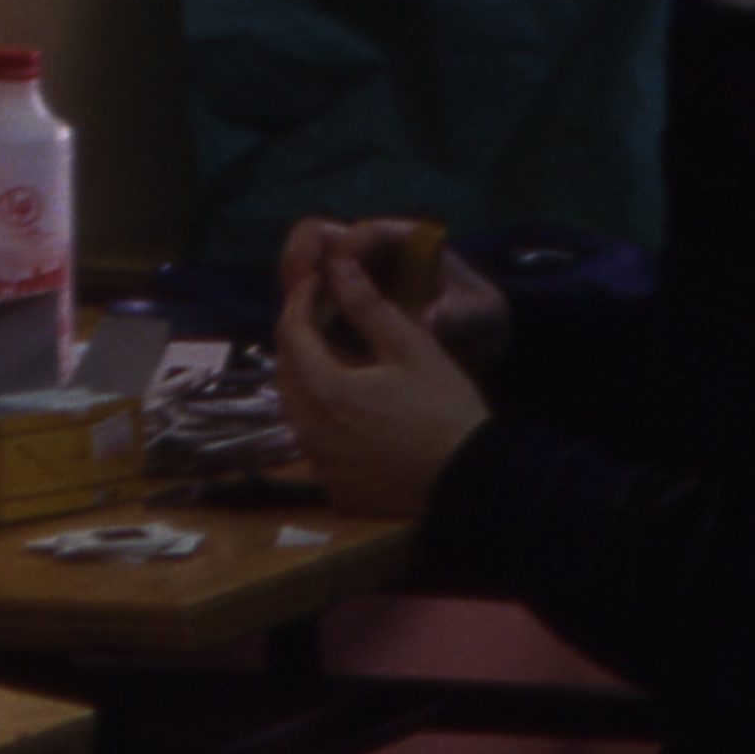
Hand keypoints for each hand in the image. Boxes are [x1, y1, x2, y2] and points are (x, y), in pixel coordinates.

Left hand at [273, 250, 492, 518]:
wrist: (469, 478)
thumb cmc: (444, 406)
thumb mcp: (412, 347)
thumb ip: (368, 306)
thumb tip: (338, 265)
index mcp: (324, 390)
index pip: (290, 332)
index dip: (300, 300)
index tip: (317, 281)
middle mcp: (308, 431)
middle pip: (285, 373)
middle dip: (299, 338)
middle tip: (326, 315)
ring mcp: (319, 464)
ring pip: (296, 409)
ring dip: (309, 378)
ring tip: (341, 359)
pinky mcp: (333, 487)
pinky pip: (314, 443)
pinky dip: (324, 418)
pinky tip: (356, 410)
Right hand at [278, 215, 509, 372]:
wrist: (480, 339)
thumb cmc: (482, 318)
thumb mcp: (481, 315)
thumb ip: (459, 315)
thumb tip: (430, 320)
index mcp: (408, 241)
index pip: (366, 232)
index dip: (346, 250)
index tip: (334, 278)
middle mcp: (375, 250)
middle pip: (319, 234)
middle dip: (301, 257)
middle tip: (295, 294)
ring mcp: (355, 273)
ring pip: (306, 263)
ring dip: (293, 285)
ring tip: (292, 318)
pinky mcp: (343, 300)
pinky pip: (310, 295)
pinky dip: (299, 308)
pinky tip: (302, 337)